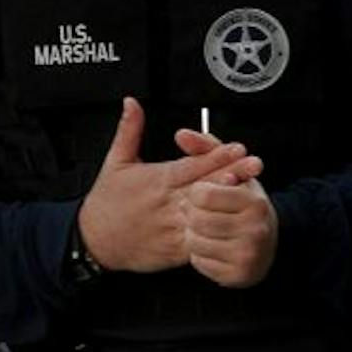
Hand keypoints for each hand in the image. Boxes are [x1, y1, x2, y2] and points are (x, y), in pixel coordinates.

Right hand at [76, 98, 260, 273]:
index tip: (237, 147)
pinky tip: (236, 228)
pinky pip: (202, 241)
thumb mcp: (115, 161)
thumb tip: (132, 102)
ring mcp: (173, 227)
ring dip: (229, 203)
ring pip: (208, 213)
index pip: (191, 165)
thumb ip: (129, 130)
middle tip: (255, 164)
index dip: (216, 155)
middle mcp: (167, 202)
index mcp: (156, 179)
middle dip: (232, 174)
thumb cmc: (107, 200)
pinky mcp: (176, 249)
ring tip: (252, 194)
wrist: (96, 240)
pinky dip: (218, 235)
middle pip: (206, 186)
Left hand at [174, 127, 278, 286]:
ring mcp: (249, 255)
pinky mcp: (239, 276)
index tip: (204, 194)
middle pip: (196, 220)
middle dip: (193, 215)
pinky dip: (200, 255)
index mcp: (253, 201)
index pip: (201, 194)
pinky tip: (212, 246)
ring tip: (207, 229)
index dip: (196, 193)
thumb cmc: (242, 201)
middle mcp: (256, 229)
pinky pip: (200, 263)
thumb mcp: (231, 170)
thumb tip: (181, 134)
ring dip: (194, 235)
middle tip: (202, 213)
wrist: (267, 241)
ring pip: (195, 242)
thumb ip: (205, 148)